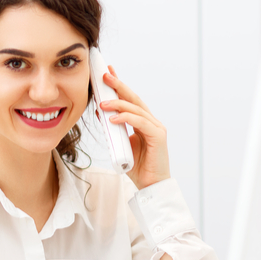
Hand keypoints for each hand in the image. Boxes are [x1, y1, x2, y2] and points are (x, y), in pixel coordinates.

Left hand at [99, 66, 170, 189]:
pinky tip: (113, 119)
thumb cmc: (137, 167)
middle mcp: (151, 121)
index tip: (107, 74)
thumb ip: (115, 130)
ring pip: (136, 108)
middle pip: (133, 98)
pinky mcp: (158, 136)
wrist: (151, 185)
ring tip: (102, 102)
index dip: (119, 86)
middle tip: (104, 76)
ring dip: (117, 103)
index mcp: (143, 122)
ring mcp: (156, 127)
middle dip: (118, 86)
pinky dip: (125, 118)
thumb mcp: (121, 144)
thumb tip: (102, 114)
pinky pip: (140, 122)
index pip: (130, 100)